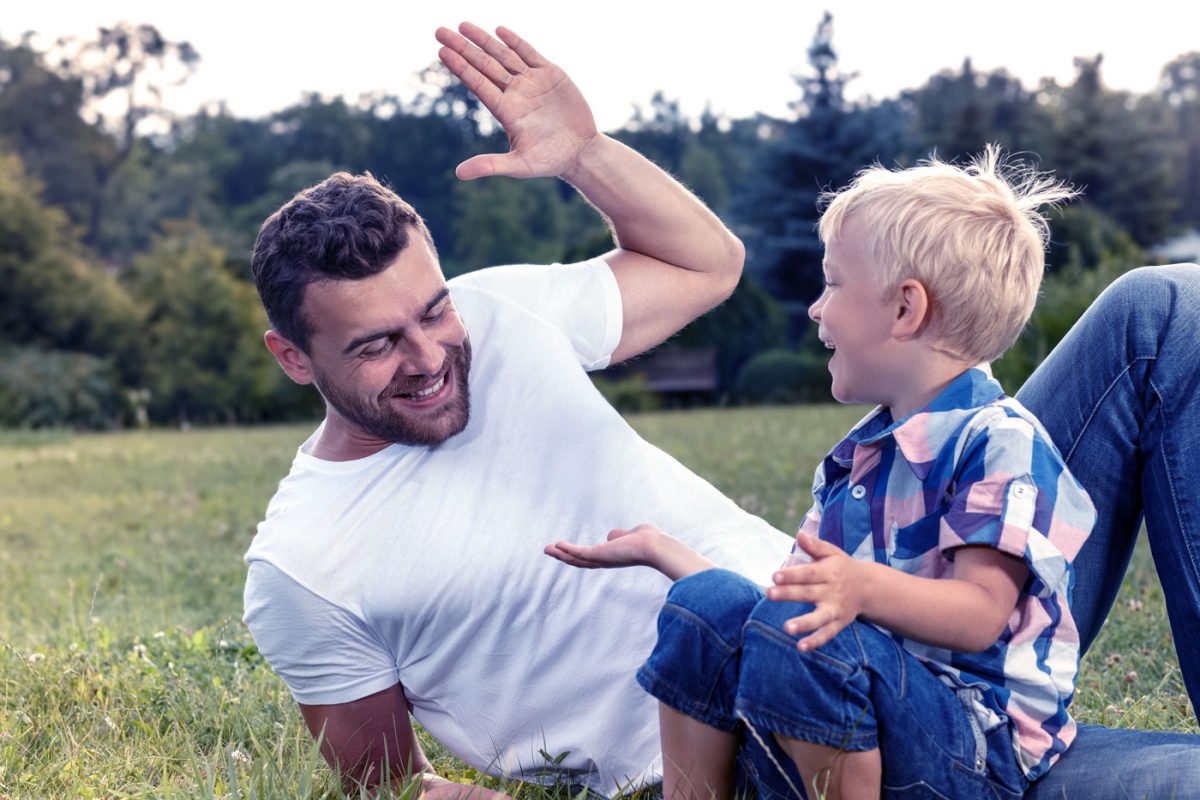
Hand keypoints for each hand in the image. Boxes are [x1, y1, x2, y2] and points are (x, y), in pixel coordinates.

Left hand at [435, 22, 598, 180]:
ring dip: (483, 40)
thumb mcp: (519, 166)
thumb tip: (458, 174)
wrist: (581, 152)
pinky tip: (499, 30)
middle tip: (439, 31)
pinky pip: (530, 53)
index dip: (460, 67)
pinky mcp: (551, 74)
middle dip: (462, 47)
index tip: (441, 52)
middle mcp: (515, 93)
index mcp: (506, 110)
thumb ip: (490, 165)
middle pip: (484, 65)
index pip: (477, 84)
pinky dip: (516, 42)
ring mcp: (532, 82)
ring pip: (503, 55)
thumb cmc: (550, 161)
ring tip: (462, 25)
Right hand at [544, 524, 665, 569]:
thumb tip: (612, 536)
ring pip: (576, 559)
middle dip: (563, 556)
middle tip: (549, 550)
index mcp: (611, 556)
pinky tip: (557, 544)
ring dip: (560, 554)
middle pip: (579, 561)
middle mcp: (605, 560)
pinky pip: (579, 553)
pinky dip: (567, 549)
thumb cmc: (648, 540)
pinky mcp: (600, 555)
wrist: (655, 546)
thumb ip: (619, 535)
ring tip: (547, 549)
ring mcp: (602, 559)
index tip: (564, 549)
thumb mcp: (629, 535)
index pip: (590, 556)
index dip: (576, 554)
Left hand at [766, 534, 865, 651]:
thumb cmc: (841, 567)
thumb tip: (800, 534)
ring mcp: (835, 609)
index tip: (775, 576)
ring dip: (804, 623)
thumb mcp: (832, 552)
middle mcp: (831, 591)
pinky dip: (815, 641)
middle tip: (769, 594)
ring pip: (819, 618)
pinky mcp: (838, 623)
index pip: (807, 573)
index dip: (791, 575)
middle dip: (789, 594)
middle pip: (808, 593)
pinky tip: (800, 647)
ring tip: (787, 628)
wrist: (869, 587)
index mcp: (828, 572)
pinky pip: (827, 634)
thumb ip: (815, 545)